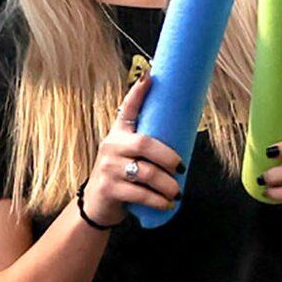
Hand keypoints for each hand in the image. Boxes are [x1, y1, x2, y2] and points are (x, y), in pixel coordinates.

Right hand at [81, 76, 182, 225]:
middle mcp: (111, 146)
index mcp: (119, 133)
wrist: (97, 204)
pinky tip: (167, 203)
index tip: (150, 76)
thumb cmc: (122, 175)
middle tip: (181, 167)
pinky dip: (158, 200)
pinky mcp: (109, 188)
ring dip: (167, 184)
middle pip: (145, 144)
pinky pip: (140, 193)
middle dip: (168, 156)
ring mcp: (108, 167)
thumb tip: (184, 132)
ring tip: (177, 191)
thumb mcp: (129, 155)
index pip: (128, 109)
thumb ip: (147, 145)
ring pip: (146, 172)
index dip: (138, 93)